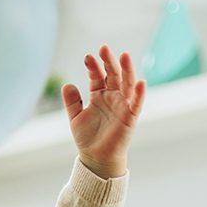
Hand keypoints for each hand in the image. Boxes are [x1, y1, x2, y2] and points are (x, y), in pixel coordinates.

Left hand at [63, 45, 144, 178]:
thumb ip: (72, 102)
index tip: (87, 57)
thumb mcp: (75, 118)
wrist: (96, 158)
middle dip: (109, 62)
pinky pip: (136, 104)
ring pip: (127, 84)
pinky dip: (139, 94)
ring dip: (127, 70)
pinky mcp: (130, 117)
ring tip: (124, 56)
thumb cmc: (87, 137)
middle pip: (113, 75)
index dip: (93, 66)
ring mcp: (123, 105)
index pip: (98, 76)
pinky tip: (140, 83)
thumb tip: (66, 84)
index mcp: (99, 95)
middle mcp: (112, 96)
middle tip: (104, 49)